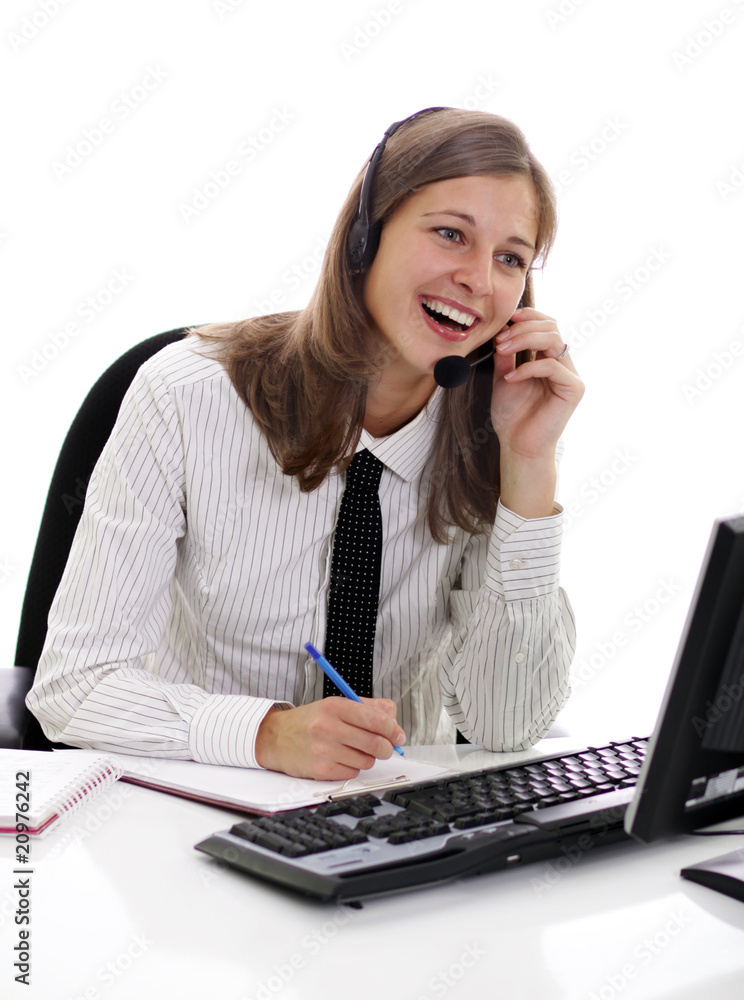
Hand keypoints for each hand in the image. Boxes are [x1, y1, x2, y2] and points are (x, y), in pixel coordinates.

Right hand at [254, 697, 406, 779]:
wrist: (275, 738)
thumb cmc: (309, 721)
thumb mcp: (335, 705)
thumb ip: (367, 707)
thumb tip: (394, 720)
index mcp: (335, 707)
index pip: (376, 719)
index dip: (393, 729)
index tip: (398, 735)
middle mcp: (328, 727)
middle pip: (375, 743)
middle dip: (386, 747)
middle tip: (385, 747)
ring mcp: (324, 750)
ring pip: (367, 760)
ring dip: (367, 757)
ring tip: (353, 749)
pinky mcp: (321, 770)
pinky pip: (353, 772)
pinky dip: (352, 767)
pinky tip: (340, 759)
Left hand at [491, 306, 583, 459]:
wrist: (517, 445)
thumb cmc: (512, 415)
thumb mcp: (504, 377)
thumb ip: (506, 354)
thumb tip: (502, 329)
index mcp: (549, 359)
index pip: (547, 325)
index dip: (530, 316)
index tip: (508, 318)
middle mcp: (563, 364)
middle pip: (551, 328)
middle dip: (522, 329)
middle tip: (500, 340)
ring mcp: (570, 376)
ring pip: (553, 341)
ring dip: (524, 340)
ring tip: (502, 351)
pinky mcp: (573, 389)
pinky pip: (552, 366)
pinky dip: (528, 368)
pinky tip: (511, 378)